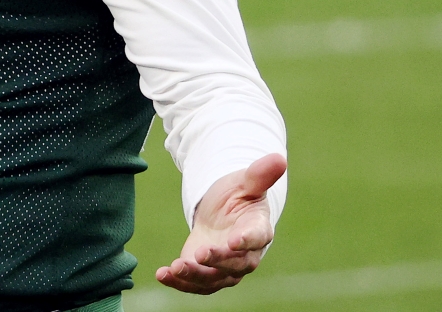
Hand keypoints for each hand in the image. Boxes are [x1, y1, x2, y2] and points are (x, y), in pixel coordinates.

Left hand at [156, 153, 286, 293]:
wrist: (222, 213)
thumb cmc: (238, 196)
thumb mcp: (245, 182)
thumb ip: (260, 174)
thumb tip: (279, 158)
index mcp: (258, 229)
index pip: (256, 238)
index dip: (246, 240)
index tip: (234, 240)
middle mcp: (245, 255)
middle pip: (236, 265)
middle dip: (218, 260)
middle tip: (200, 253)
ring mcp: (226, 268)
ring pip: (214, 279)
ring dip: (194, 276)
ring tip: (175, 268)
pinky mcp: (206, 274)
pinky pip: (196, 284)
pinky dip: (179, 282)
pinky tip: (162, 274)